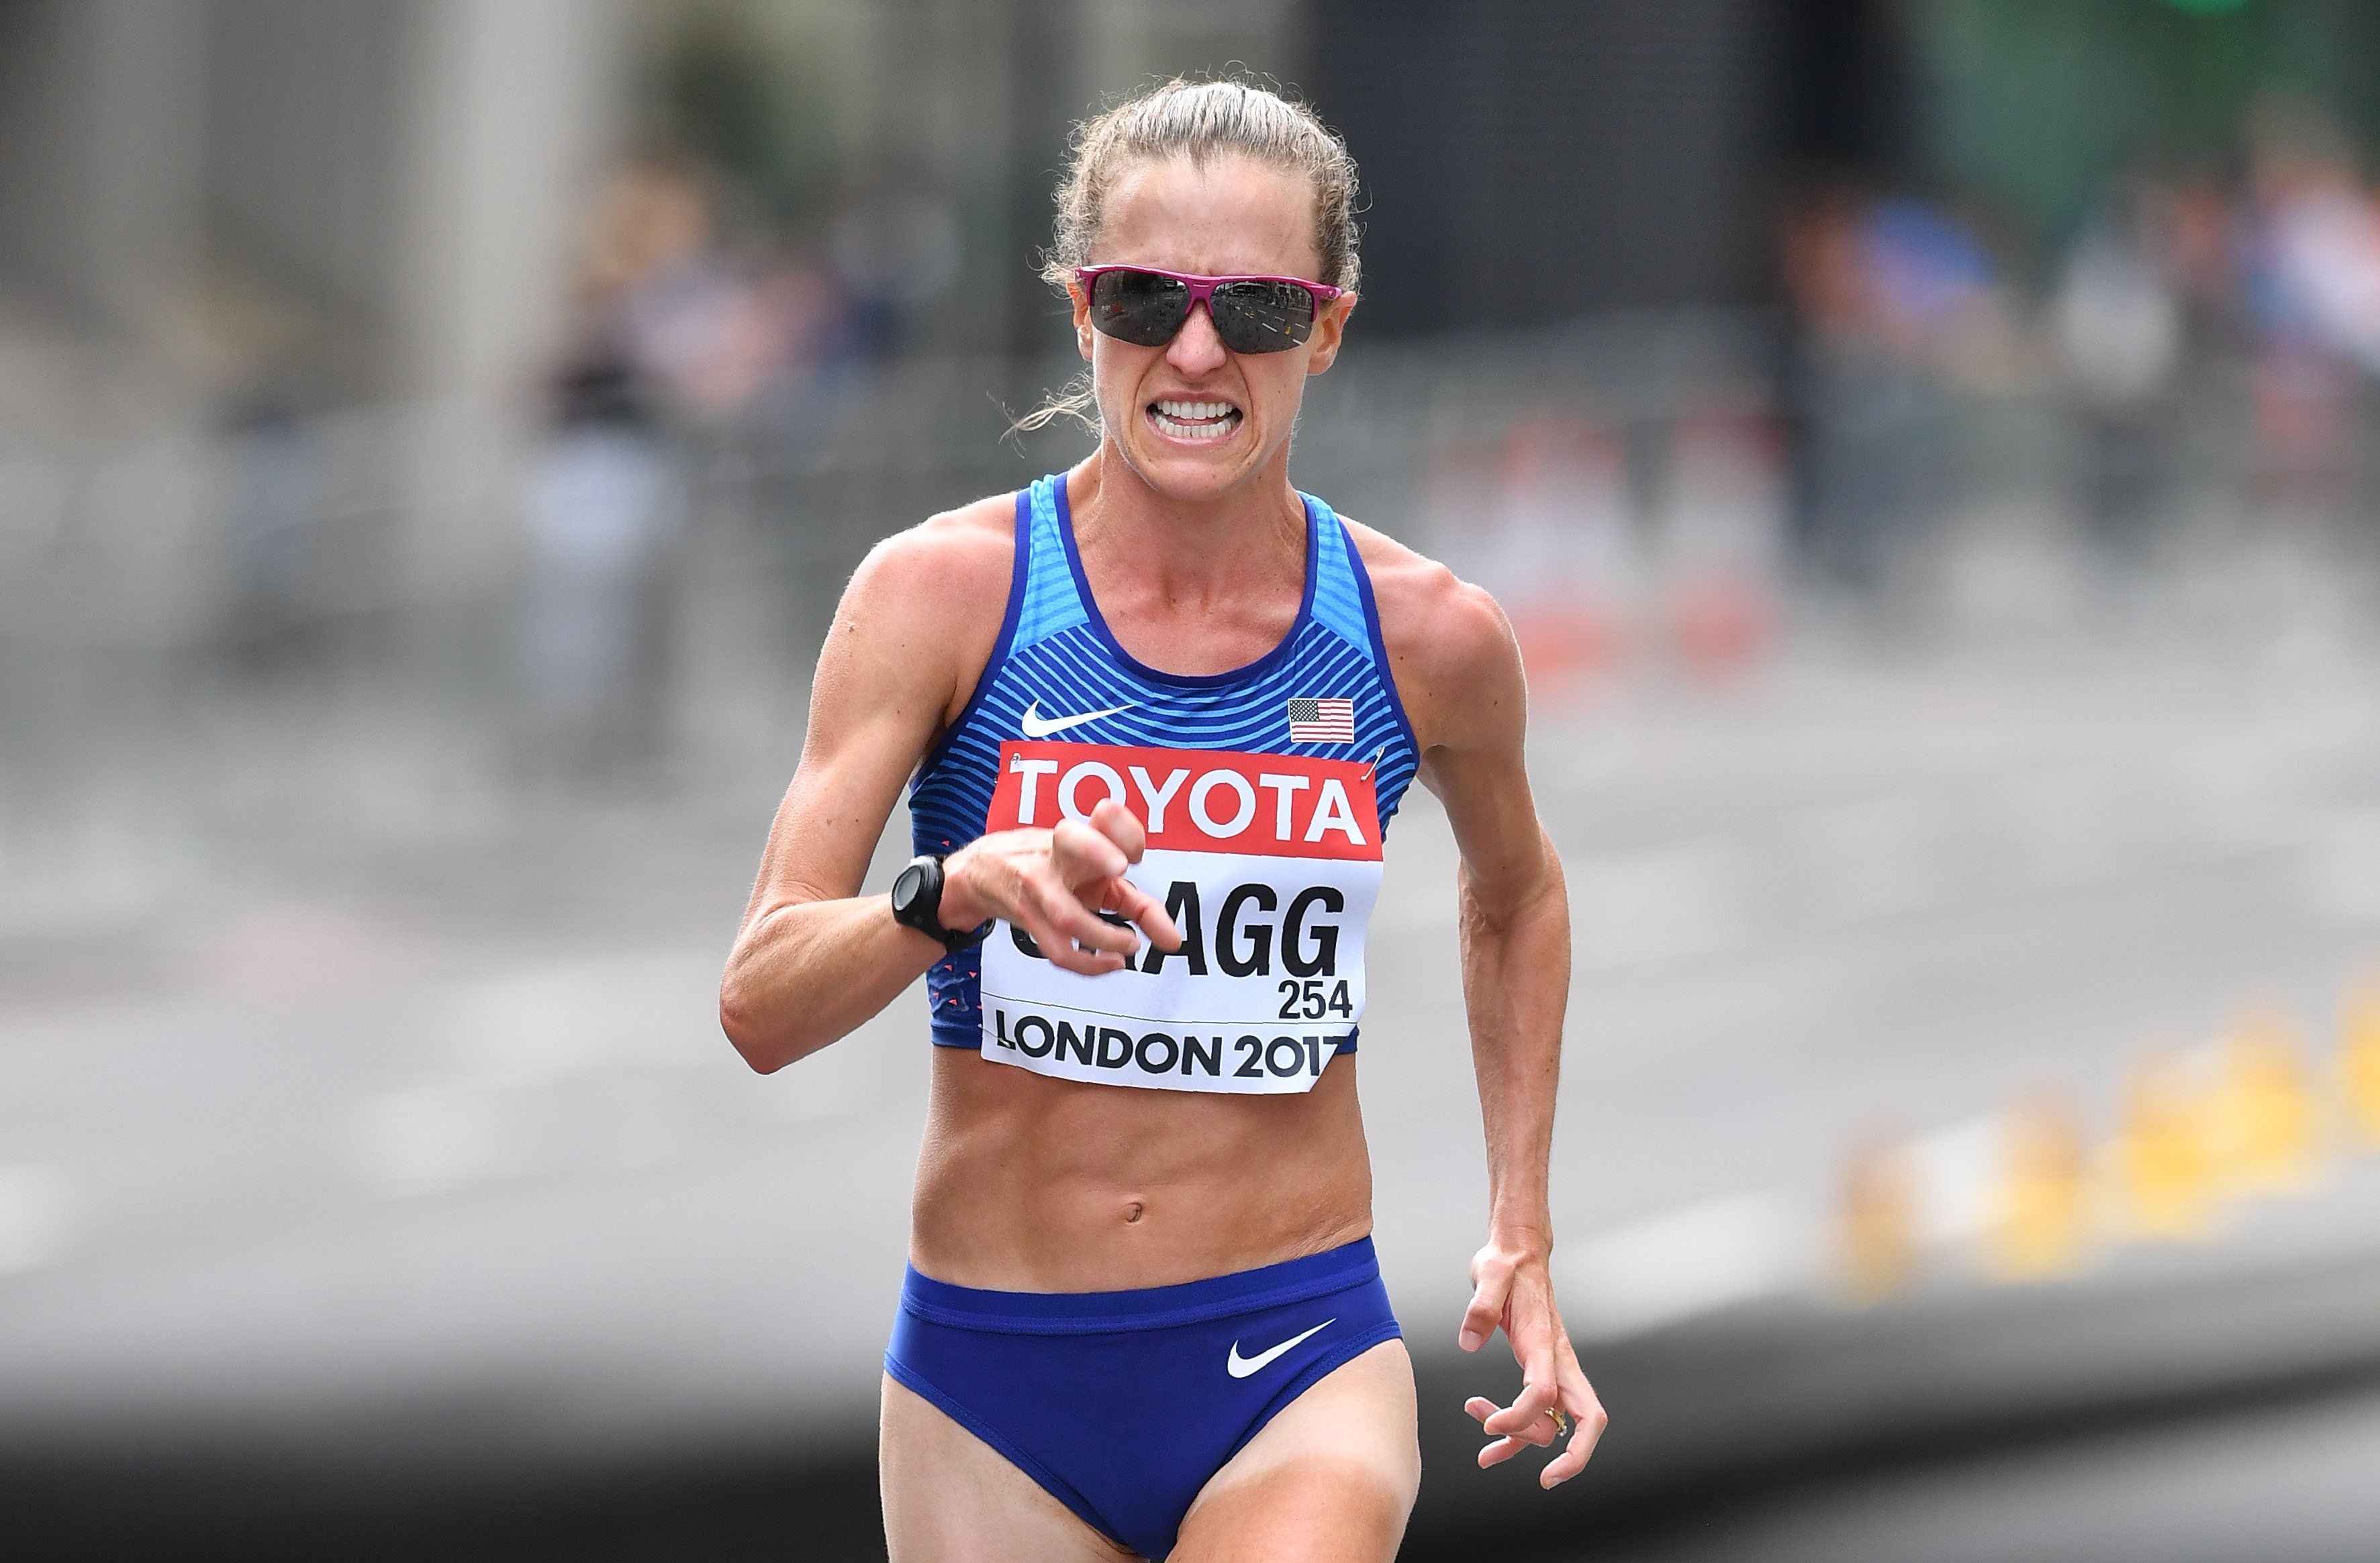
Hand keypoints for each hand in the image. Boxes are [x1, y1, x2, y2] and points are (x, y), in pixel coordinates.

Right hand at [940, 800, 1182, 974]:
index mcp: (1073, 836)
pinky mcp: (1027, 918)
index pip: (1101, 821)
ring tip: (1130, 945)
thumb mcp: (1086, 866)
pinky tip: (1111, 964)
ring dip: (1104, 934)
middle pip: (1072, 842)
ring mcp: (1036, 887)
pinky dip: (1089, 964)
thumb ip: (1135, 900)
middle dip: (1096, 850)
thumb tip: (1173, 939)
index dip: (1116, 833)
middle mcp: (1053, 855)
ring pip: (1067, 914)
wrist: (981, 873)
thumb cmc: (1047, 865)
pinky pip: (1057, 949)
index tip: (1131, 856)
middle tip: (1122, 869)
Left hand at [1459, 1235, 1605, 1488]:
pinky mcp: (1542, 1373)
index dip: (1521, 1417)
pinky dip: (1517, 1436)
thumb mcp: (1489, 1274)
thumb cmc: (1506, 1264)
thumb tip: (1469, 1341)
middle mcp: (1557, 1361)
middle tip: (1547, 1479)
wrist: (1519, 1252)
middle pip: (1588, 1418)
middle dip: (1574, 1455)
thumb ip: (1481, 1305)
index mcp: (1544, 1342)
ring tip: (1484, 1443)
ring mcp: (1554, 1370)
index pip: (1545, 1392)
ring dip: (1521, 1440)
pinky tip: (1489, 1441)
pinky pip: (1539, 1417)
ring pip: (1554, 1424)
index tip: (1491, 1426)